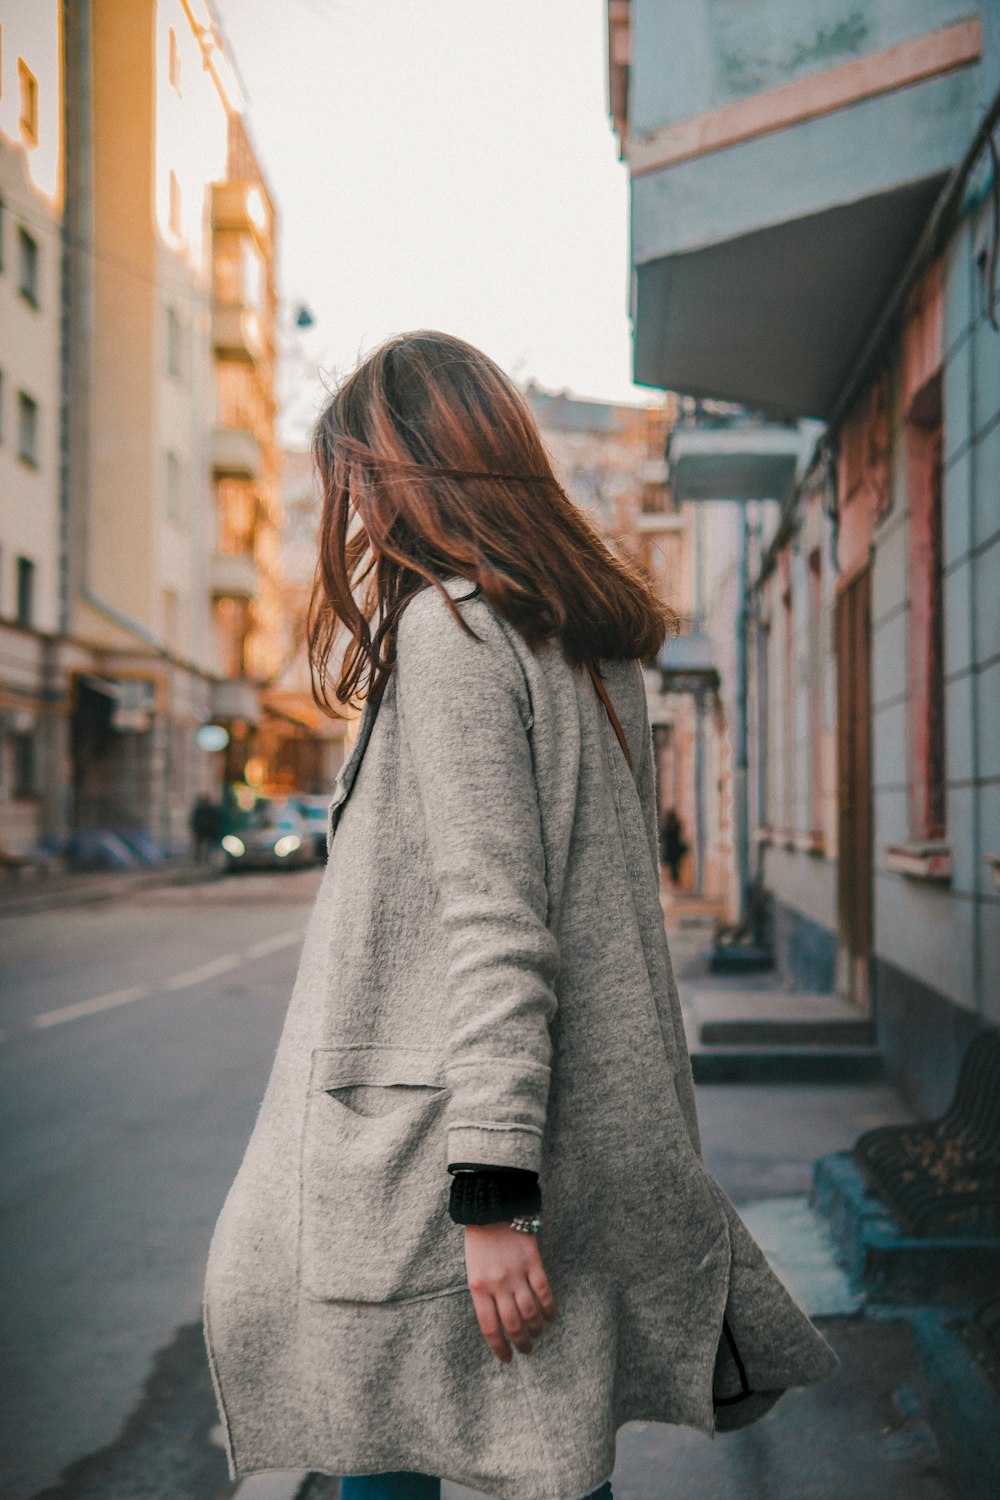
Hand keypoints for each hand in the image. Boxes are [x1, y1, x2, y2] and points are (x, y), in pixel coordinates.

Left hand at [464, 1223, 556, 1361]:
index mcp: (478, 1287)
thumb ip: (485, 1293)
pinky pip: (544, 1292)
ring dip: (537, 1328)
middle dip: (521, 1342)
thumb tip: (498, 1319)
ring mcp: (517, 1274)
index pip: (490, 1328)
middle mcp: (498, 1285)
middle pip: (513, 1324)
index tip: (507, 1359)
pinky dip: (549, 1308)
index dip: (500, 1347)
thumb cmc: (479, 1239)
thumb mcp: (474, 1269)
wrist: (492, 1207)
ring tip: (539, 1334)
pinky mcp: (533, 1263)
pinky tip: (551, 1316)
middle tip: (527, 1350)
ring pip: (531, 1312)